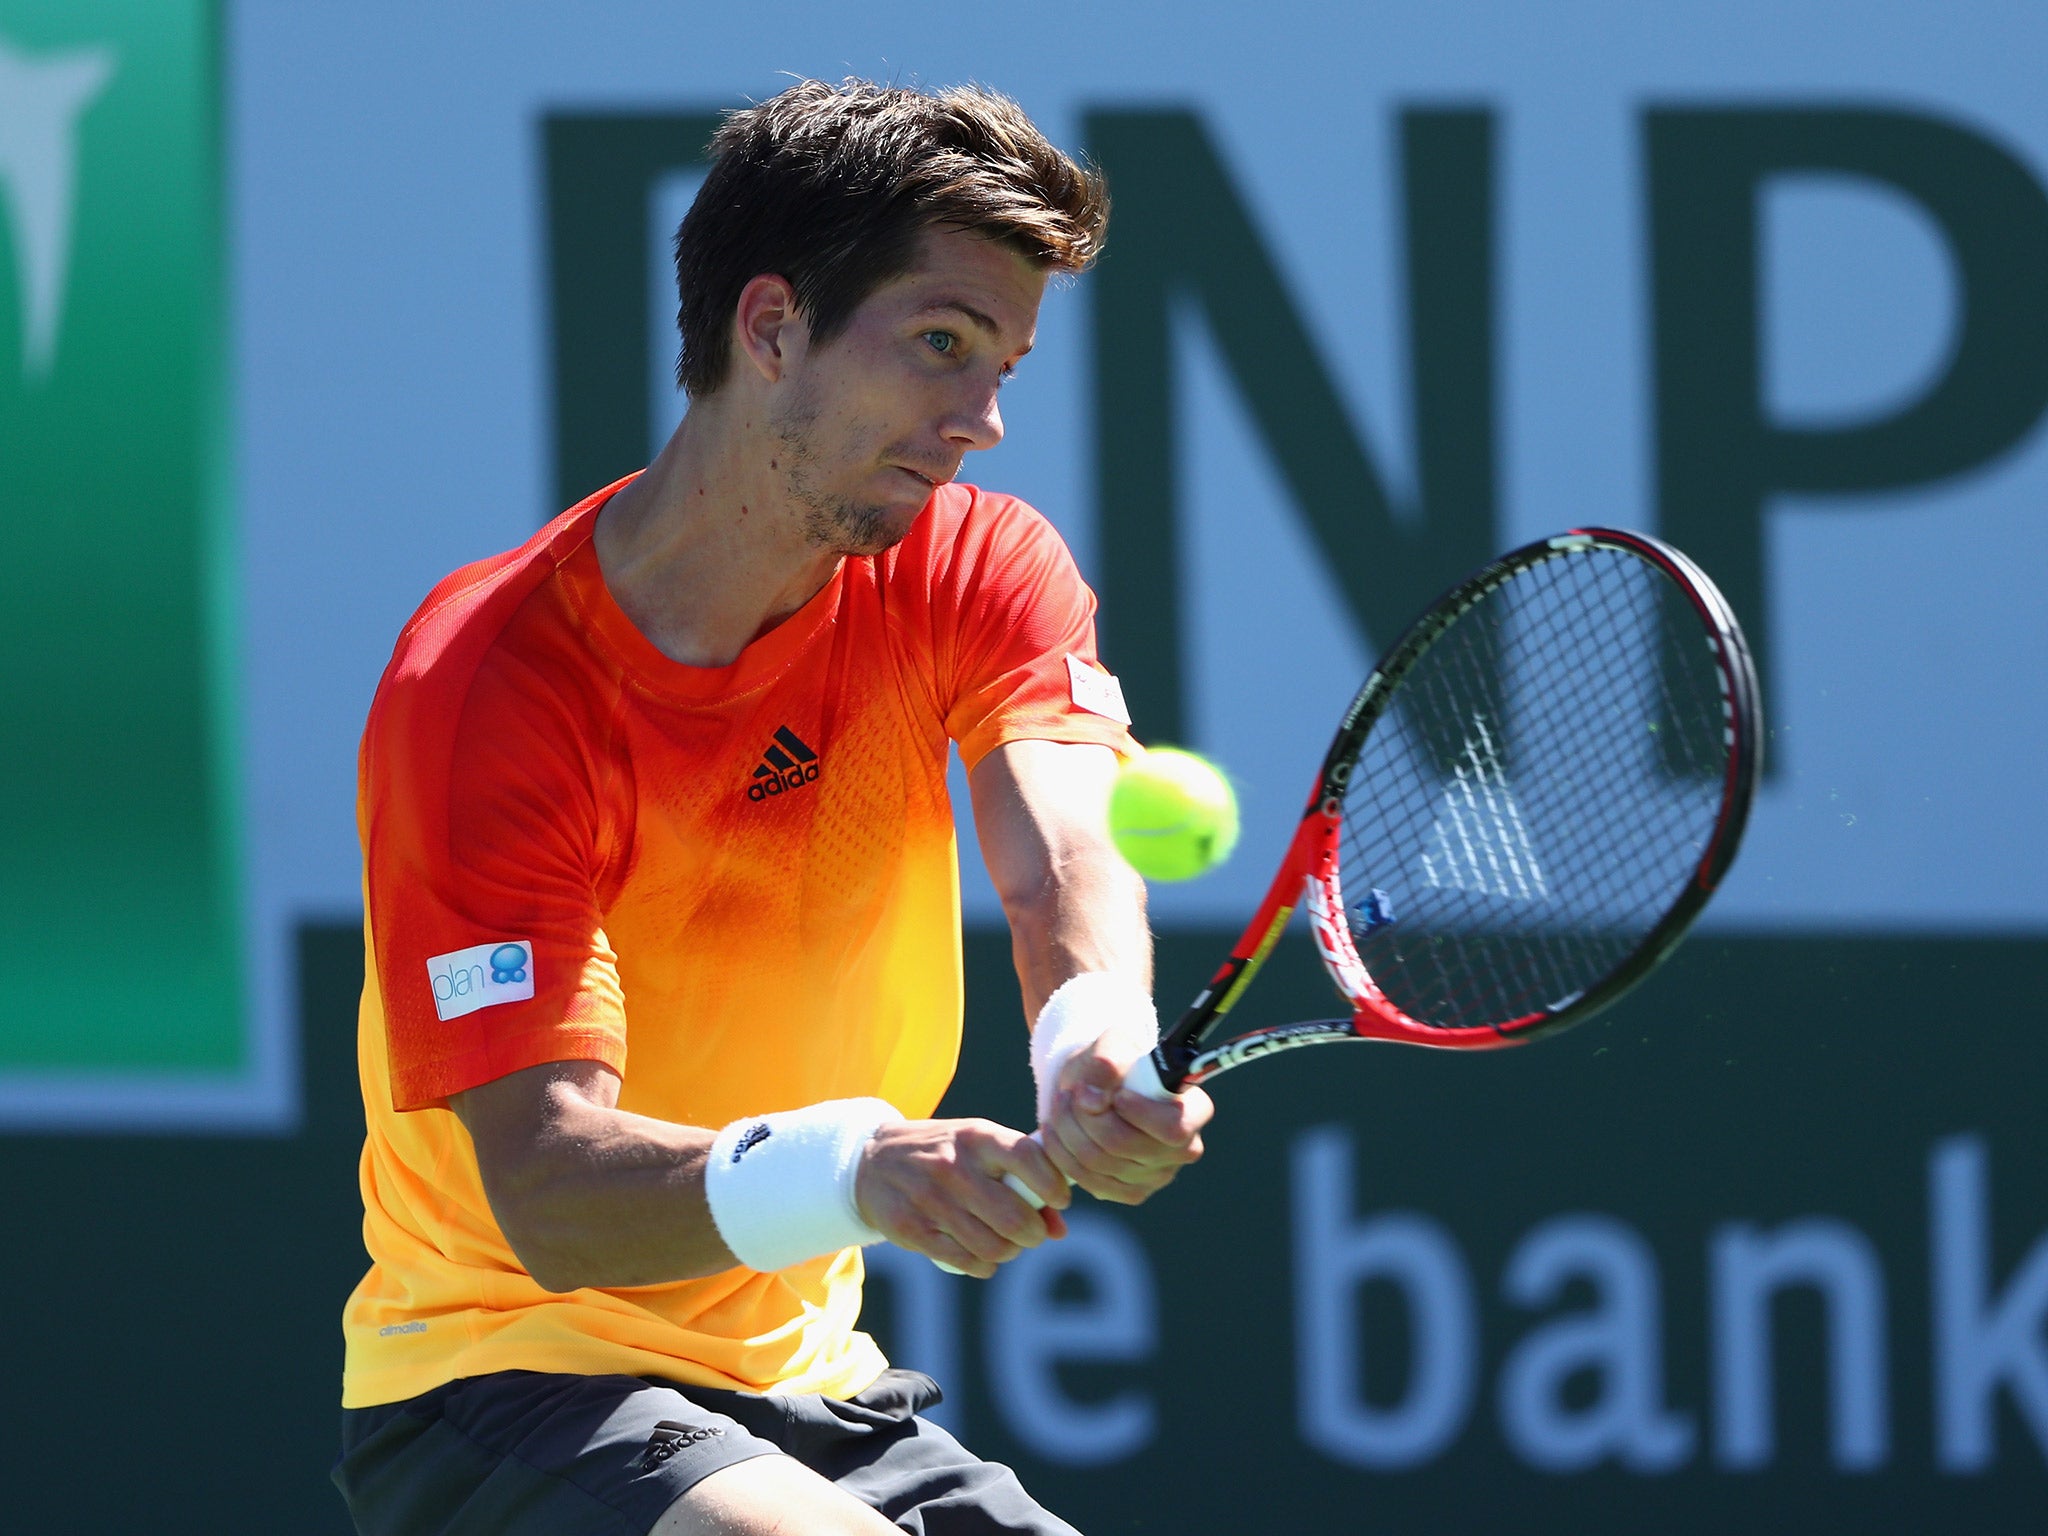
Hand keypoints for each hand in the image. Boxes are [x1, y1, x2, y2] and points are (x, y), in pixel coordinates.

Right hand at [853, 1118, 1069, 1277]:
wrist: (871, 1161)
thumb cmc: (942, 1153)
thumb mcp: (978, 1148)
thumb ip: (1022, 1178)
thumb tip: (1059, 1229)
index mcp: (976, 1137)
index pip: (1028, 1158)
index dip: (1053, 1185)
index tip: (1060, 1200)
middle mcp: (954, 1166)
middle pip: (1015, 1217)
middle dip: (1034, 1233)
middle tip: (1032, 1232)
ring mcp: (931, 1200)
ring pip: (994, 1246)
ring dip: (1010, 1251)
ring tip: (1007, 1243)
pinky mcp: (913, 1230)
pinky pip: (966, 1262)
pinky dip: (985, 1265)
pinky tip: (982, 1256)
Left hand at [1041, 1039, 1211, 1204]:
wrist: (1096, 1086)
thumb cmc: (1113, 1063)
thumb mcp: (1111, 1044)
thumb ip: (1106, 1061)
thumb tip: (1094, 1099)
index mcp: (1194, 1109)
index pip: (1174, 1127)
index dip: (1140, 1114)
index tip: (1115, 1095)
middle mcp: (1184, 1149)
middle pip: (1125, 1145)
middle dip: (1087, 1116)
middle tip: (1071, 1092)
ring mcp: (1159, 1175)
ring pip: (1100, 1162)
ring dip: (1069, 1130)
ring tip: (1062, 1103)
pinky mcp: (1132, 1192)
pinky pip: (1089, 1180)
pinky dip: (1064, 1154)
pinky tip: (1058, 1130)